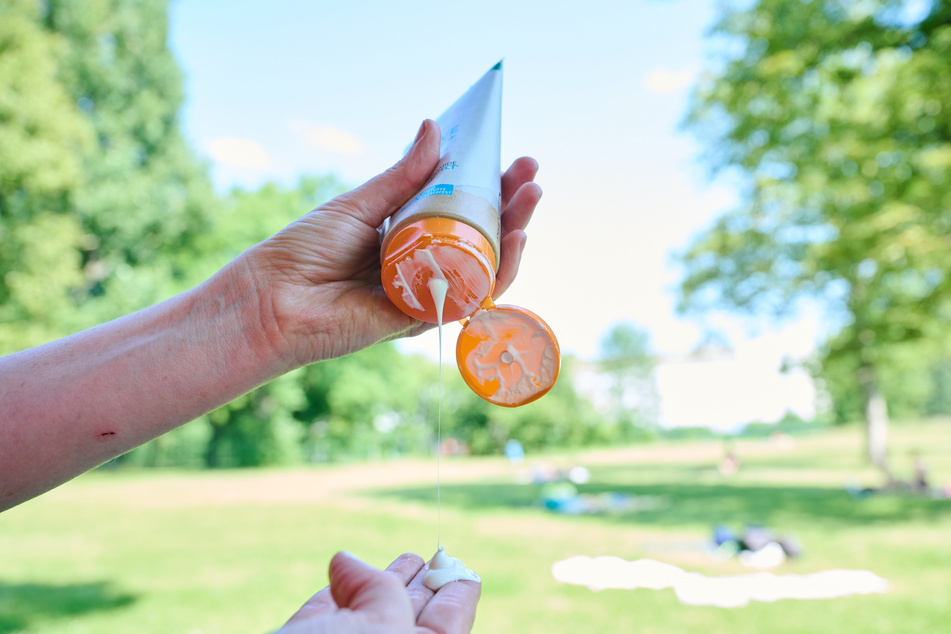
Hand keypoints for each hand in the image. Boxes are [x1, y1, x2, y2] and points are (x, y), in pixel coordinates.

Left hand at [238, 119, 542, 365]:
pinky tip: (510, 243)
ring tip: (529, 203)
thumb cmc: (305, 252)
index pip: (457, 206)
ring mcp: (424, 291)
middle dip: (510, 206)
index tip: (511, 157)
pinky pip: (470, 297)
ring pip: (482, 267)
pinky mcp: (423, 318)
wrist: (273, 300)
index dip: (487, 184)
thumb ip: (402, 176)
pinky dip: (496, 272)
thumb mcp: (360, 204)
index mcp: (404, 232)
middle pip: (477, 236)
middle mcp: (420, 262)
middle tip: (532, 176)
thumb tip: (435, 129)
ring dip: (512, 237)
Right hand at [276, 551, 480, 633]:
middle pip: (408, 621)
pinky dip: (337, 589)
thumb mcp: (383, 630)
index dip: (456, 599)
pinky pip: (324, 614)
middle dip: (423, 589)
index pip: (444, 629)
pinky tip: (344, 566)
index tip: (466, 573)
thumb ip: (384, 595)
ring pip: (366, 616)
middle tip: (437, 558)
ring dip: (384, 582)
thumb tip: (348, 564)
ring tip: (409, 557)